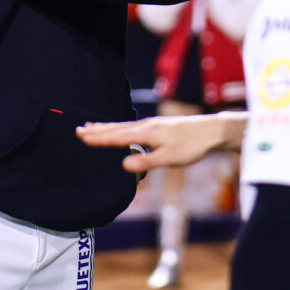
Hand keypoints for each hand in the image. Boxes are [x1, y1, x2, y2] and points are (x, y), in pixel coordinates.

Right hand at [76, 111, 247, 173]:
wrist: (211, 130)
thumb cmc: (191, 146)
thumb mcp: (169, 158)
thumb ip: (146, 162)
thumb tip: (124, 165)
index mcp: (146, 133)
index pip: (117, 137)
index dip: (99, 138)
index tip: (82, 137)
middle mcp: (147, 125)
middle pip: (117, 128)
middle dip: (97, 130)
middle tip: (78, 130)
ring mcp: (153, 124)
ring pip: (124, 125)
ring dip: (107, 127)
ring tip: (92, 126)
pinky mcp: (159, 125)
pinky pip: (133, 125)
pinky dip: (120, 126)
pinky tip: (121, 128)